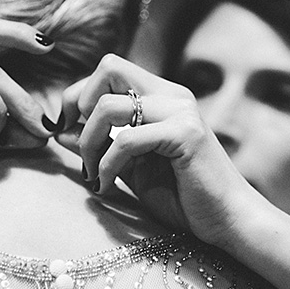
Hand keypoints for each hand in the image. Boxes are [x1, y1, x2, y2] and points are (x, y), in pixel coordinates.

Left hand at [55, 54, 259, 247]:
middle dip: (79, 104)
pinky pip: (126, 140)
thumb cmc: (183, 197)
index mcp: (162, 96)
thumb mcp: (130, 168)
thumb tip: (61, 131)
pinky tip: (106, 186)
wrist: (228, 221)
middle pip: (108, 67)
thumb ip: (100, 146)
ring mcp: (181, 111)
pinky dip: (106, 165)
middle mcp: (172, 94)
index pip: (108, 70)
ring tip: (93, 173)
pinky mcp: (185, 134)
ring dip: (89, 142)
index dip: (78, 97)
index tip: (69, 133)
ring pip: (109, 106)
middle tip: (79, 144)